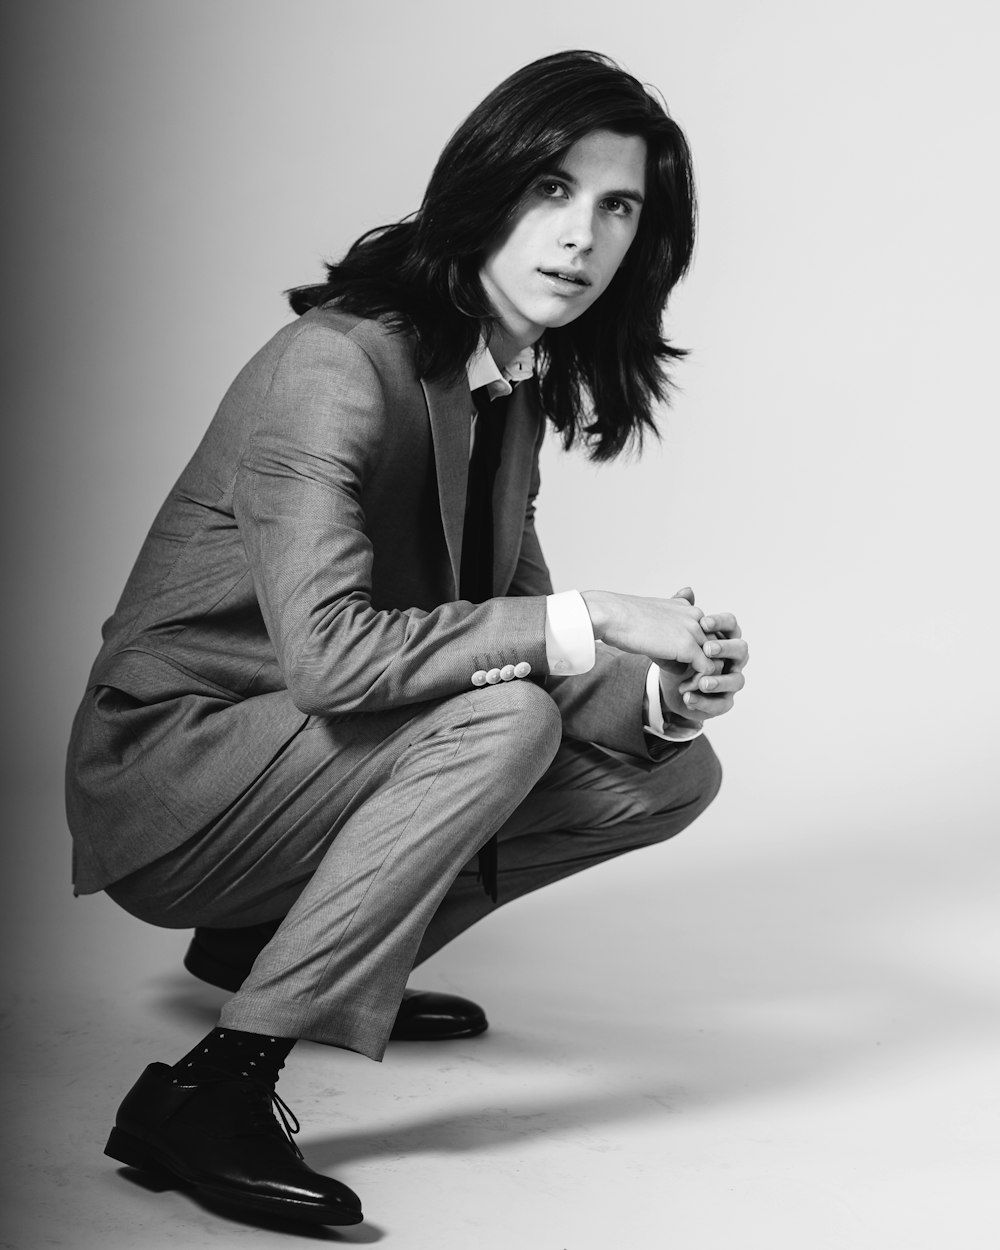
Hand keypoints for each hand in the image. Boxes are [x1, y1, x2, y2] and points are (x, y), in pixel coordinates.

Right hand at [581, 586, 716, 677]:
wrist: (612, 616)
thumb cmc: (623, 621)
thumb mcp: (650, 624)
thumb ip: (668, 636)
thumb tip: (678, 661)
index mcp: (686, 607)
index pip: (705, 632)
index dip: (697, 651)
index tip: (682, 666)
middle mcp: (695, 615)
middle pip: (714, 646)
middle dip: (703, 665)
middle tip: (687, 682)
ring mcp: (694, 630)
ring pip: (714, 658)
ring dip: (702, 676)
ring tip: (686, 688)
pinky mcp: (688, 646)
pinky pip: (707, 670)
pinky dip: (697, 683)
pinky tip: (683, 690)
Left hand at [658, 601, 747, 722]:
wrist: (670, 682)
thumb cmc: (680, 653)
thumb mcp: (677, 635)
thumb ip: (683, 614)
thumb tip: (686, 591)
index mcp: (726, 638)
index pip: (732, 625)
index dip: (721, 623)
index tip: (703, 622)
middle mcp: (735, 659)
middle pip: (741, 650)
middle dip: (725, 649)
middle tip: (707, 648)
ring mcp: (732, 680)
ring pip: (737, 680)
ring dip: (718, 681)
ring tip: (700, 682)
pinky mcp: (724, 702)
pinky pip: (721, 704)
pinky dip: (705, 702)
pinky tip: (688, 697)